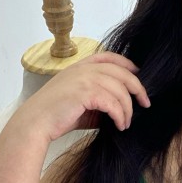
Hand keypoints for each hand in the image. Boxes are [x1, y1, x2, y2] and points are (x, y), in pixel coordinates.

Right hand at [10, 51, 150, 143]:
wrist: (36, 122)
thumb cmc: (57, 115)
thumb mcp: (81, 102)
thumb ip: (99, 99)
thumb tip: (120, 108)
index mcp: (80, 66)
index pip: (109, 57)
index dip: (127, 64)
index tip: (138, 74)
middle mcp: (84, 68)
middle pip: (121, 73)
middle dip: (137, 88)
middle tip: (145, 103)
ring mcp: (84, 78)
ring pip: (120, 90)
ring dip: (127, 109)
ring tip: (125, 123)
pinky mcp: (85, 93)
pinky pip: (113, 103)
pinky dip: (120, 115)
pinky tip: (119, 125)